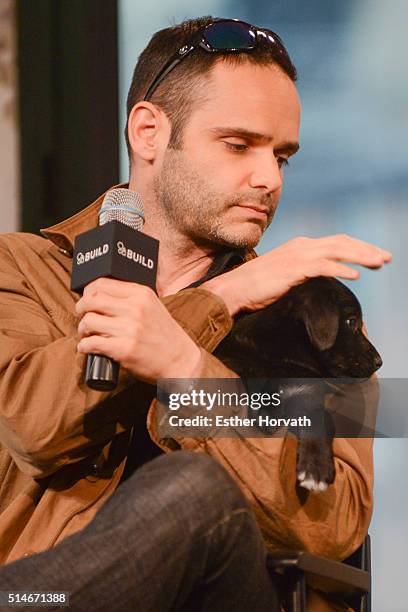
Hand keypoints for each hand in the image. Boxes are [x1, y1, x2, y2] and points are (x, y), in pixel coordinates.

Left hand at [75, 278, 201, 382]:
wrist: (180, 361)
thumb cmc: (164, 336)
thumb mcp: (153, 307)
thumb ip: (132, 298)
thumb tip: (101, 294)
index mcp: (141, 294)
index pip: (101, 283)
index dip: (87, 292)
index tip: (87, 300)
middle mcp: (135, 308)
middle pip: (91, 300)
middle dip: (80, 309)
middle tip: (83, 317)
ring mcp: (130, 329)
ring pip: (88, 321)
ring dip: (82, 329)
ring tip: (88, 334)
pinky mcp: (124, 349)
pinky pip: (92, 343)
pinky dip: (84, 347)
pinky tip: (87, 348)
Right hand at [202, 234, 391, 314]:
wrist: (234, 289)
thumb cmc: (256, 286)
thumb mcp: (285, 275)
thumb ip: (303, 272)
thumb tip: (318, 278)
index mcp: (301, 246)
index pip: (336, 243)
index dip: (359, 248)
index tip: (376, 257)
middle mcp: (302, 246)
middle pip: (342, 243)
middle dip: (367, 249)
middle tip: (387, 258)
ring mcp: (298, 256)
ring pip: (337, 251)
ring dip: (361, 256)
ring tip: (379, 263)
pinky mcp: (293, 269)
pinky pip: (323, 267)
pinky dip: (340, 269)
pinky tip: (355, 276)